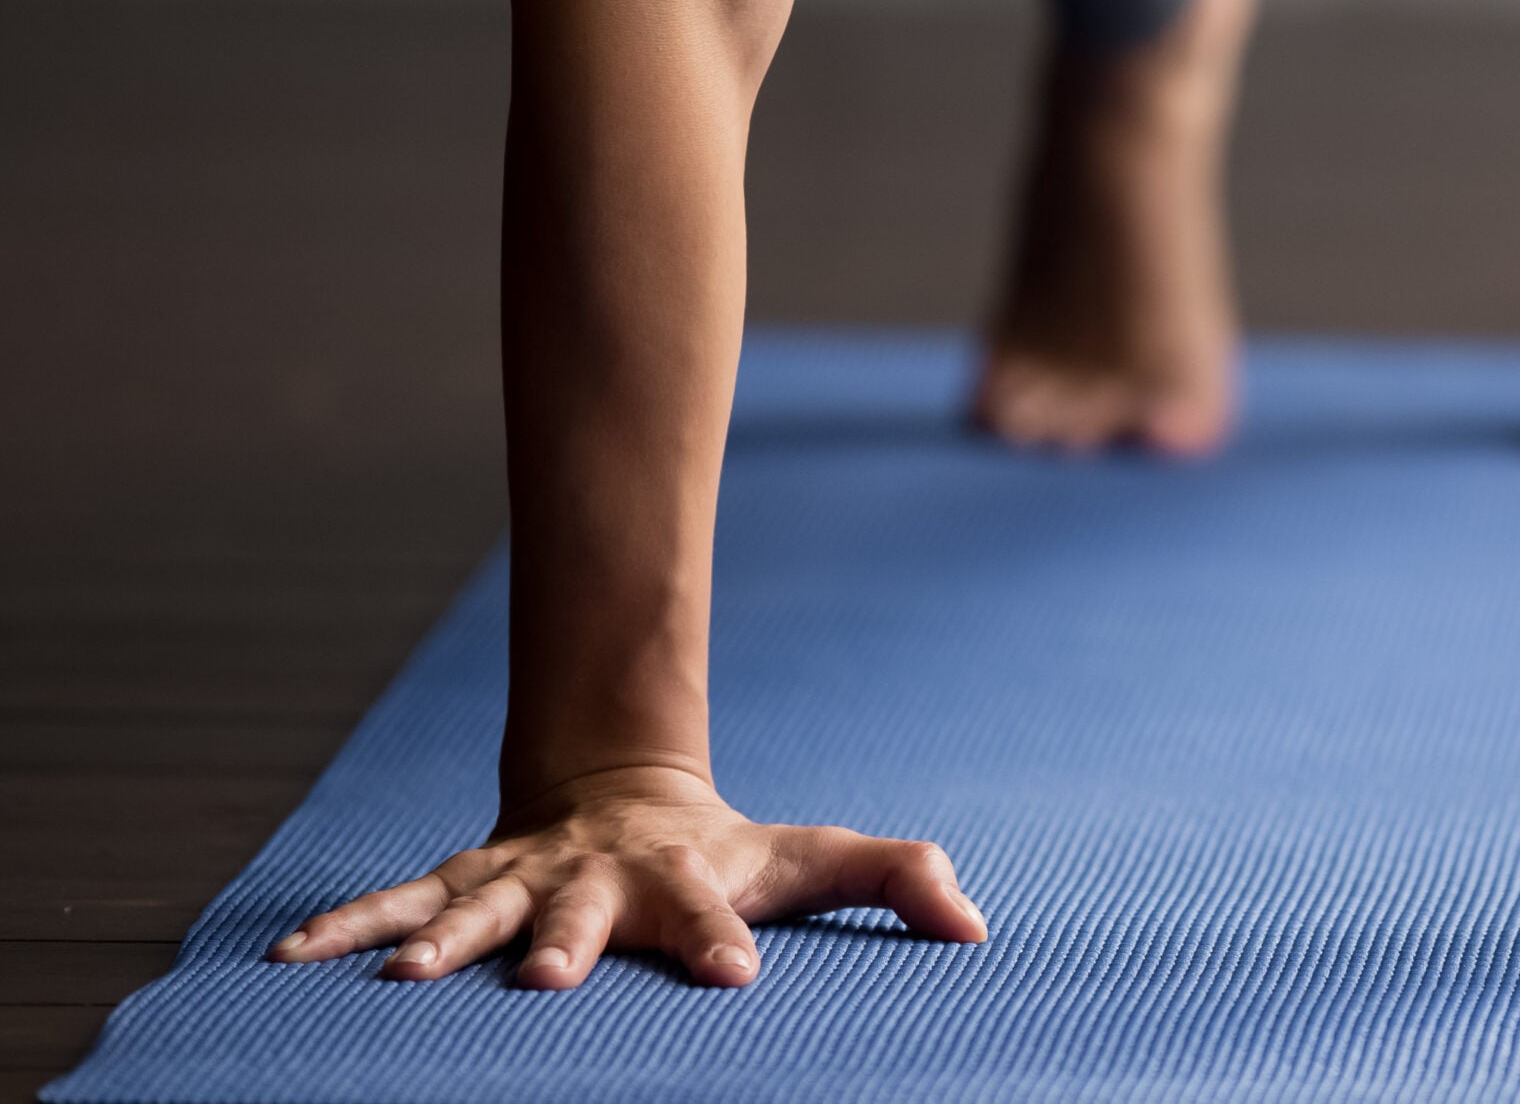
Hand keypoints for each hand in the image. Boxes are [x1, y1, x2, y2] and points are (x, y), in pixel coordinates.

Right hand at [265, 766, 985, 988]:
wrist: (623, 791)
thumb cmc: (731, 850)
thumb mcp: (814, 860)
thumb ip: (897, 880)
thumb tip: (979, 927)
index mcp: (685, 879)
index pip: (715, 914)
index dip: (725, 942)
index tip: (740, 979)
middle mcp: (596, 878)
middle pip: (581, 912)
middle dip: (562, 943)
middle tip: (549, 982)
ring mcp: (523, 879)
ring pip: (474, 907)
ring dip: (436, 939)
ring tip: (398, 981)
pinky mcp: (466, 885)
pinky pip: (396, 901)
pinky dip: (344, 925)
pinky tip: (288, 957)